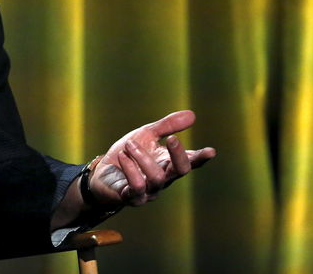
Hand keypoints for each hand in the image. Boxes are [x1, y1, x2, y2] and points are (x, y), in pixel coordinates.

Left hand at [89, 110, 214, 206]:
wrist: (102, 172)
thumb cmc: (127, 154)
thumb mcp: (146, 134)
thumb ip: (167, 126)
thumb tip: (192, 114)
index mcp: (168, 163)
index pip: (190, 162)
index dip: (201, 158)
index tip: (211, 151)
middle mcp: (163, 179)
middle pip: (180, 171)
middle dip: (178, 155)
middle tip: (173, 139)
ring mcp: (149, 191)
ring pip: (157, 178)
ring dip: (143, 158)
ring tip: (130, 144)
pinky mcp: (131, 197)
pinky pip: (137, 187)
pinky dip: (131, 170)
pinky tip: (123, 157)